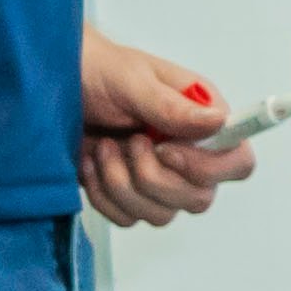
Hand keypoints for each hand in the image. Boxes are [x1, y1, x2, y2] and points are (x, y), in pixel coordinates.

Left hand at [78, 26, 261, 229]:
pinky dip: (103, 195)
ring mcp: (160, 178)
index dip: (208, 168)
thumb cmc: (97, 72)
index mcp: (202, 119)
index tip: (166, 150)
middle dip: (154, 179)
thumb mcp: (132, 81)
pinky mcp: (130, 195)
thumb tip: (219, 122)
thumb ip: (172, 106)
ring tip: (105, 148)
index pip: (237, 161)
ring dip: (122, 185)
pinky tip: (92, 163)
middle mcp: (189, 153)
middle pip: (200, 198)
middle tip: (130, 142)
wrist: (53, 87)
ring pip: (162, 214)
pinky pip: (128, 218)